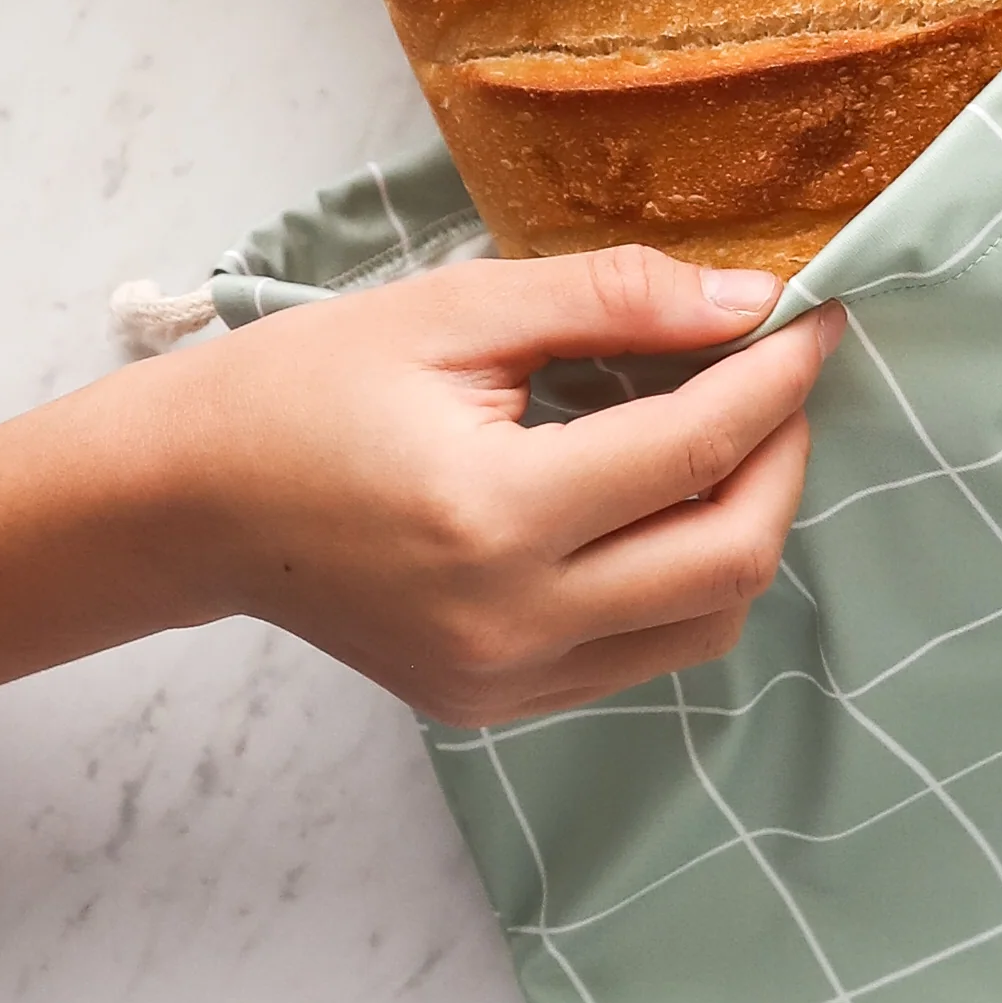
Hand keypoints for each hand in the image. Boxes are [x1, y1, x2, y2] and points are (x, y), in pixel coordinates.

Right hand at [0, 250, 845, 723]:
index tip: (819, 317)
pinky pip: (645, 651)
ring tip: (732, 432)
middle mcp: (507, 622)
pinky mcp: (496, 703)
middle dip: (786, 455)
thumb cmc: (302, 388)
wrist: (181, 502)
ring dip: (747, 522)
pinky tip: (666, 497)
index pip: (697, 449)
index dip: (779, 376)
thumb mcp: (456, 309)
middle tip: (783, 375)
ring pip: (708, 620)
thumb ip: (615, 300)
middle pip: (732, 557)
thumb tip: (753, 299)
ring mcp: (503, 679)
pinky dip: (687, 575)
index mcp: (490, 515)